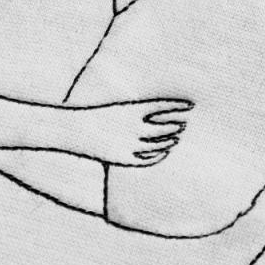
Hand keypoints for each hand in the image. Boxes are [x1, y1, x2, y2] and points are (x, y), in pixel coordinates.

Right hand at [59, 98, 193, 165]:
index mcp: (131, 109)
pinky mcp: (125, 158)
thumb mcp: (117, 107)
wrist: (73, 129)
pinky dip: (158, 156)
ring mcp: (130, 144)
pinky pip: (147, 159)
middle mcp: (134, 126)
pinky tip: (163, 152)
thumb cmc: (95, 114)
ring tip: (176, 137)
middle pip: (165, 126)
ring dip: (170, 141)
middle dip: (177, 125)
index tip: (192, 105)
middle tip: (184, 123)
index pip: (164, 106)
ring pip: (159, 144)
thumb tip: (156, 111)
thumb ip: (137, 110)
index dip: (179, 106)